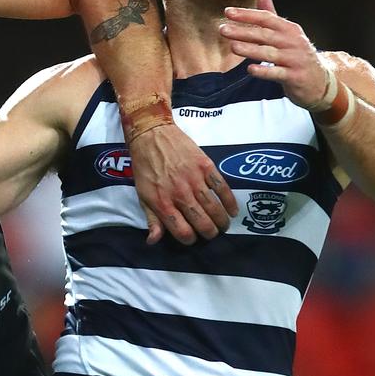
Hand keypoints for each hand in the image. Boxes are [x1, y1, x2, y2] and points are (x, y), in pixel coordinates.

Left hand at [129, 124, 236, 244]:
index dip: (190, 240)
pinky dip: (230, 202)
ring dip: (222, 221)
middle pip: (202, 223)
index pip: (182, 232)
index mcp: (162, 203)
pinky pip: (222, 188)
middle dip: (210, 233)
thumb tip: (153, 241)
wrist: (151, 134)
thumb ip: (151, 219)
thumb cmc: (144, 166)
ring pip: (214, 208)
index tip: (193, 238)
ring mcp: (194, 180)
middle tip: (212, 232)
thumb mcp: (142, 194)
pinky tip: (233, 211)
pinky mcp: (206, 166)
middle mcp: (179, 194)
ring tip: (223, 225)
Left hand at [220, 0, 330, 108]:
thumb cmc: (296, 54)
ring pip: (269, 53)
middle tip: (222, 30)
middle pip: (265, 35)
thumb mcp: (287, 33)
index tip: (228, 12)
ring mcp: (295, 59)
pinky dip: (264, 71)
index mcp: (289, 29)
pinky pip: (277, 73)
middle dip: (243, 31)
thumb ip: (271, 16)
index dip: (247, 14)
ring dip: (251, 50)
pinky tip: (250, 69)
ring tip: (233, 46)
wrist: (319, 80)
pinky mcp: (295, 76)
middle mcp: (293, 42)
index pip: (266, 18)